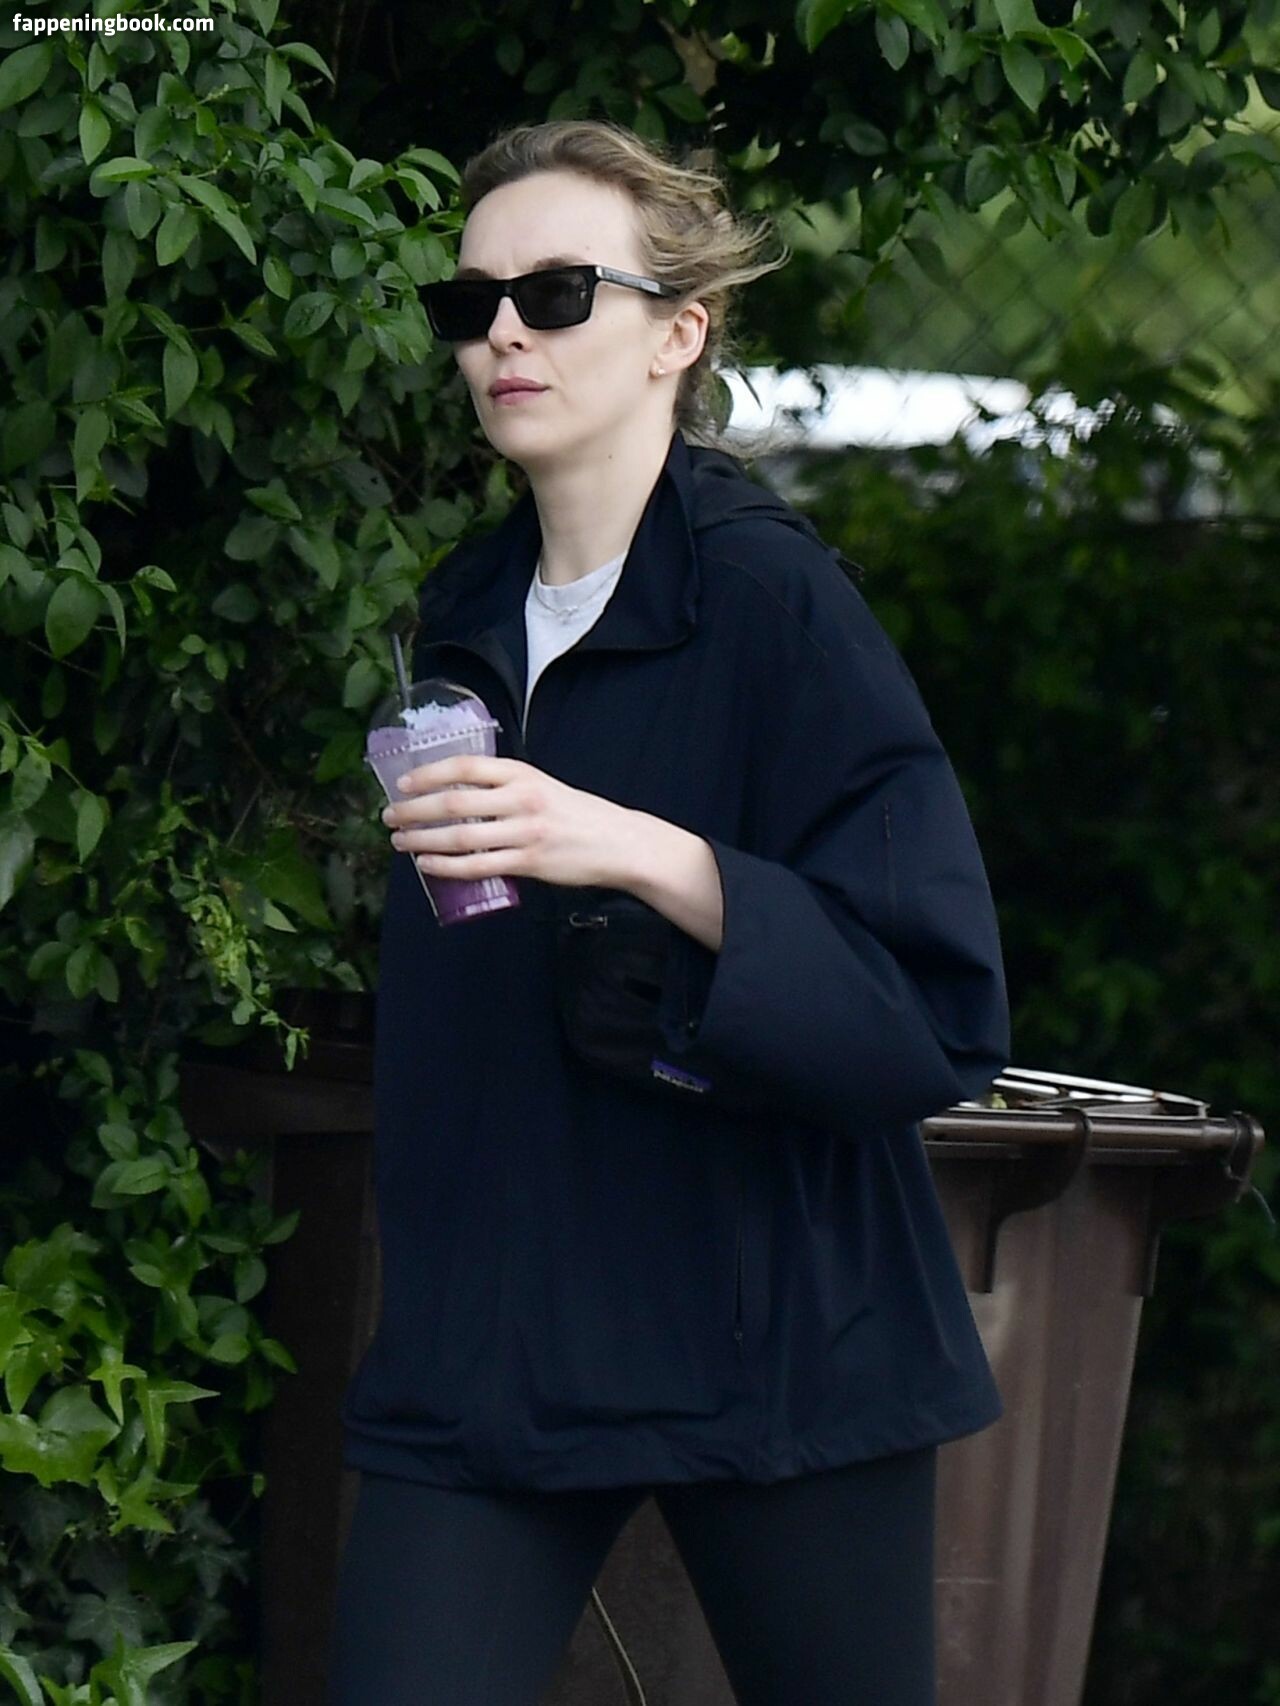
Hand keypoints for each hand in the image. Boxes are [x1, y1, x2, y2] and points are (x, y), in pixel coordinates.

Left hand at [380, 754, 638, 889]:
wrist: (618, 842)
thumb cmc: (576, 814)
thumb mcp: (541, 786)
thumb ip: (505, 788)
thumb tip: (457, 795)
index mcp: (521, 774)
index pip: (465, 767)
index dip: (429, 774)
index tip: (403, 783)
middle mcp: (521, 799)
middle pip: (454, 803)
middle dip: (414, 810)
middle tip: (390, 816)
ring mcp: (525, 832)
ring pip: (461, 837)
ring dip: (422, 839)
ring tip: (400, 842)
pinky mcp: (529, 862)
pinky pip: (478, 865)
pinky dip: (447, 866)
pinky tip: (428, 864)